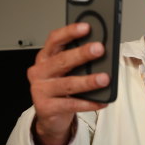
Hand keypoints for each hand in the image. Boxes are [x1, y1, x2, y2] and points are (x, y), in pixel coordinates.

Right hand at [28, 23, 110, 144]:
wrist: (50, 117)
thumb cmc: (61, 90)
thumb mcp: (66, 72)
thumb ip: (78, 62)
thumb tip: (101, 52)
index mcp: (45, 58)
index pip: (55, 40)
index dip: (69, 32)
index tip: (86, 27)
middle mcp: (40, 72)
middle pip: (62, 60)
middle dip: (82, 54)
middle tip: (99, 49)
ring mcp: (41, 90)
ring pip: (68, 84)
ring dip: (88, 81)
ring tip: (105, 78)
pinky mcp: (46, 107)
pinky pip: (71, 104)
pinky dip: (88, 103)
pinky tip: (101, 101)